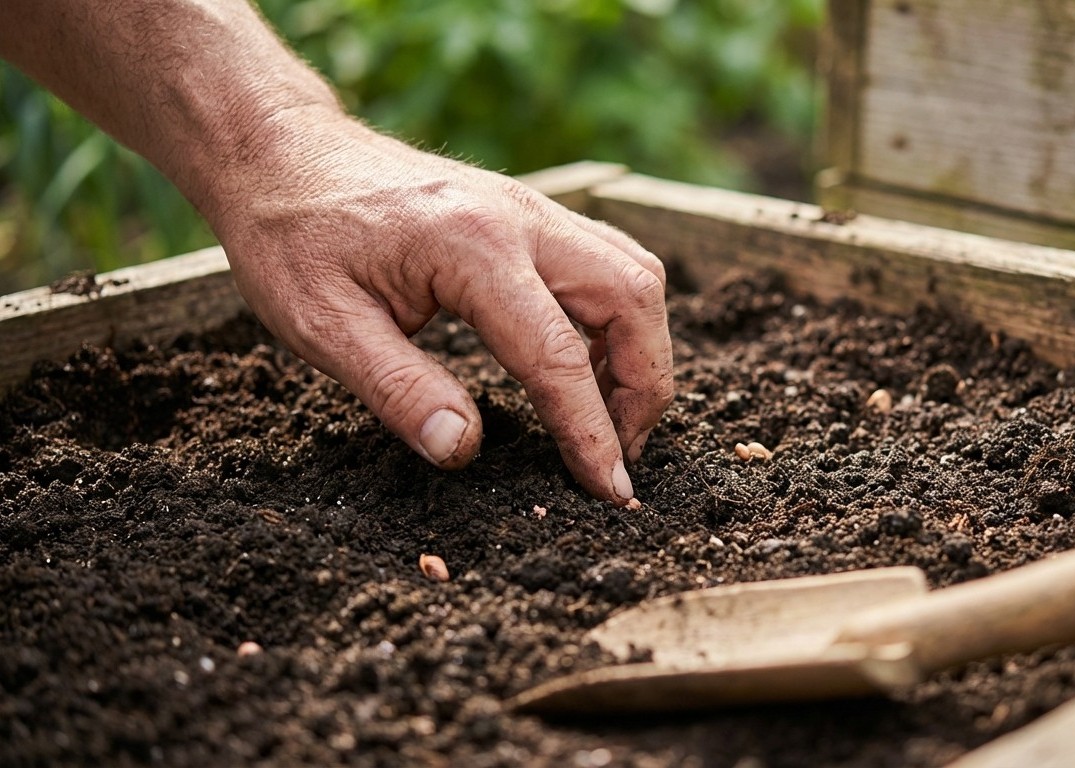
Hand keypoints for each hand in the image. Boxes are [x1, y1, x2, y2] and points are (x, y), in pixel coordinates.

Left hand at [206, 113, 672, 504]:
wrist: (279, 152)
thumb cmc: (291, 237)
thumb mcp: (322, 325)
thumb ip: (398, 390)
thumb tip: (462, 452)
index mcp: (470, 249)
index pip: (558, 355)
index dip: (592, 431)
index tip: (611, 489)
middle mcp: (520, 219)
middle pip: (632, 298)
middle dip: (645, 385)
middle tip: (621, 452)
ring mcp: (532, 208)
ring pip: (635, 273)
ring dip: (641, 348)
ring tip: (610, 414)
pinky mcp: (529, 213)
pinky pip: (609, 259)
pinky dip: (620, 317)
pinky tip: (586, 361)